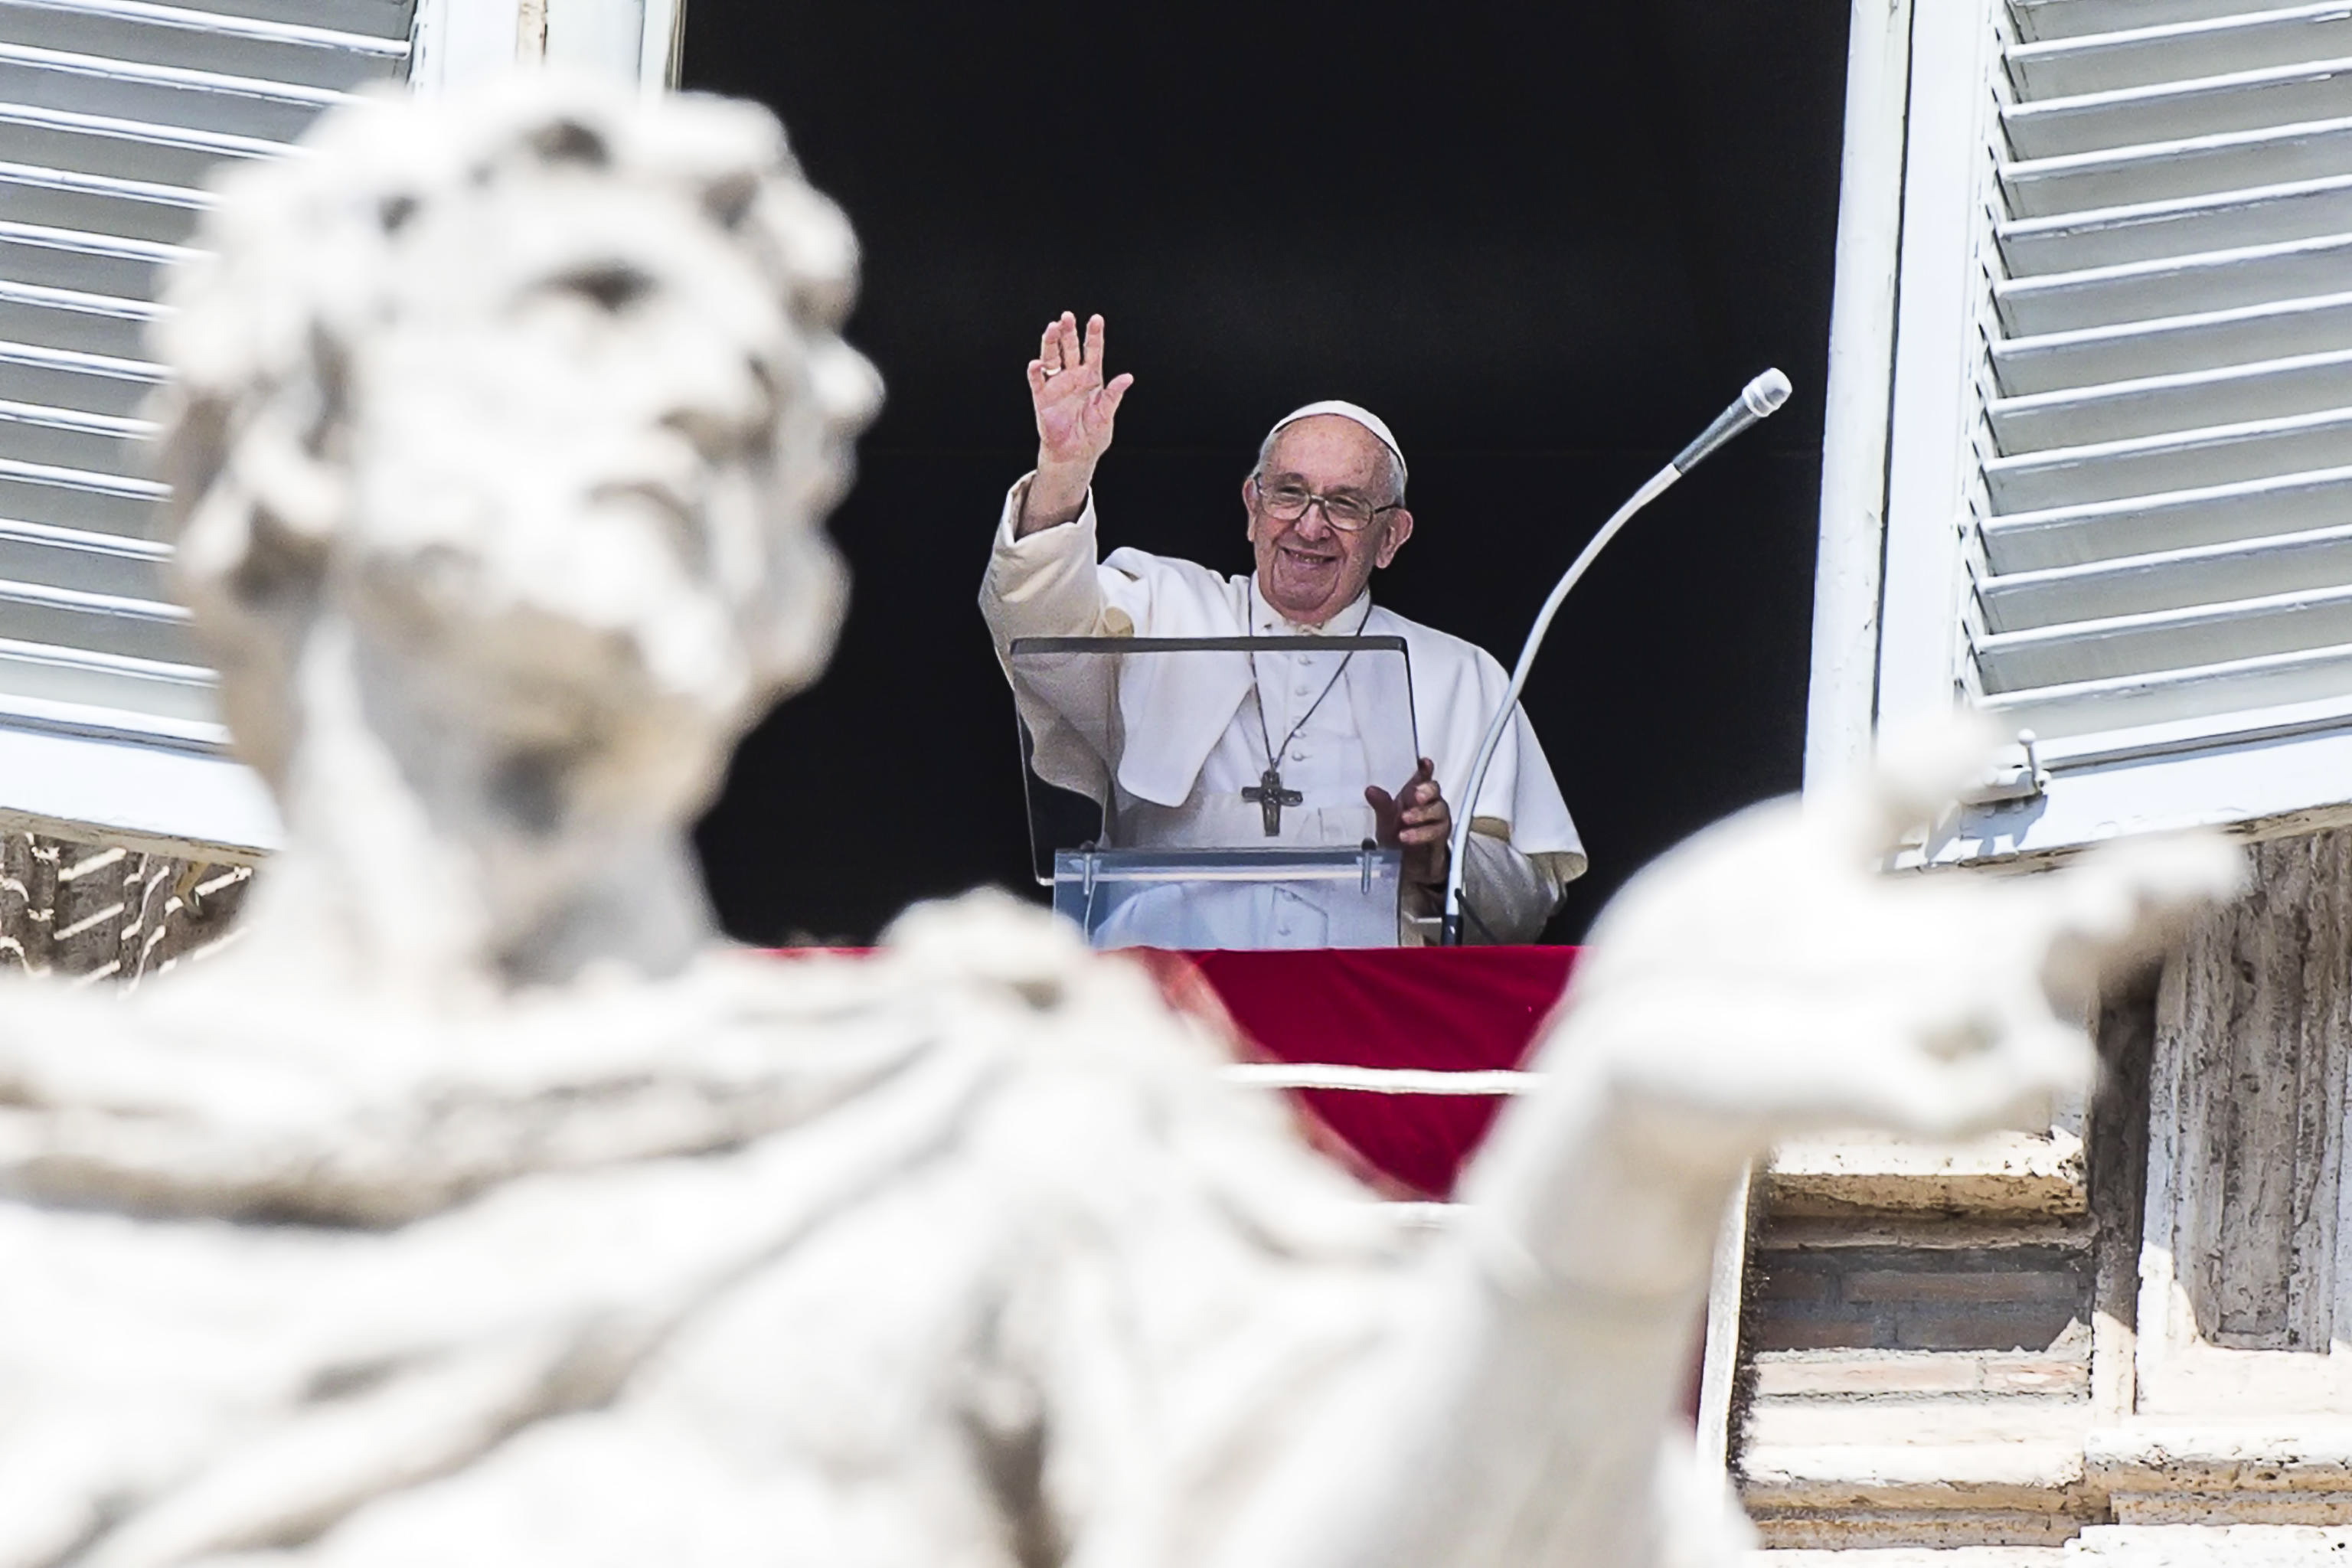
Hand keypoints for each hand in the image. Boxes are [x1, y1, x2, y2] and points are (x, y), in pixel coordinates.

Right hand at [1019, 312, 1132, 534]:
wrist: (1075, 454)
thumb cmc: (1093, 434)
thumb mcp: (1106, 414)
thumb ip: (1113, 395)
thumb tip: (1128, 377)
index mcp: (1092, 378)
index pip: (1093, 351)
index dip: (1094, 335)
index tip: (1096, 319)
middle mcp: (1073, 376)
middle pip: (1070, 348)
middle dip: (1068, 332)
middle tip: (1067, 316)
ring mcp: (1057, 385)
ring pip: (1052, 357)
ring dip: (1051, 343)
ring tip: (1051, 328)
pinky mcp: (1043, 397)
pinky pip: (1037, 381)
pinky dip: (1036, 371)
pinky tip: (1036, 363)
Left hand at [1367, 757, 1450, 886]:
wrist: (1407, 863)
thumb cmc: (1399, 834)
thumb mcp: (1385, 819)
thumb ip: (1381, 804)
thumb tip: (1370, 790)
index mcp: (1415, 793)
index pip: (1423, 776)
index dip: (1425, 769)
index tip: (1424, 763)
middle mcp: (1429, 803)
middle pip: (1435, 789)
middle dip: (1426, 790)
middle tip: (1415, 795)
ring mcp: (1437, 818)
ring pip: (1438, 810)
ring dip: (1421, 814)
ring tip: (1405, 819)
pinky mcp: (1440, 836)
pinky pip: (1435, 832)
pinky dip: (1421, 833)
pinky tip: (1408, 836)